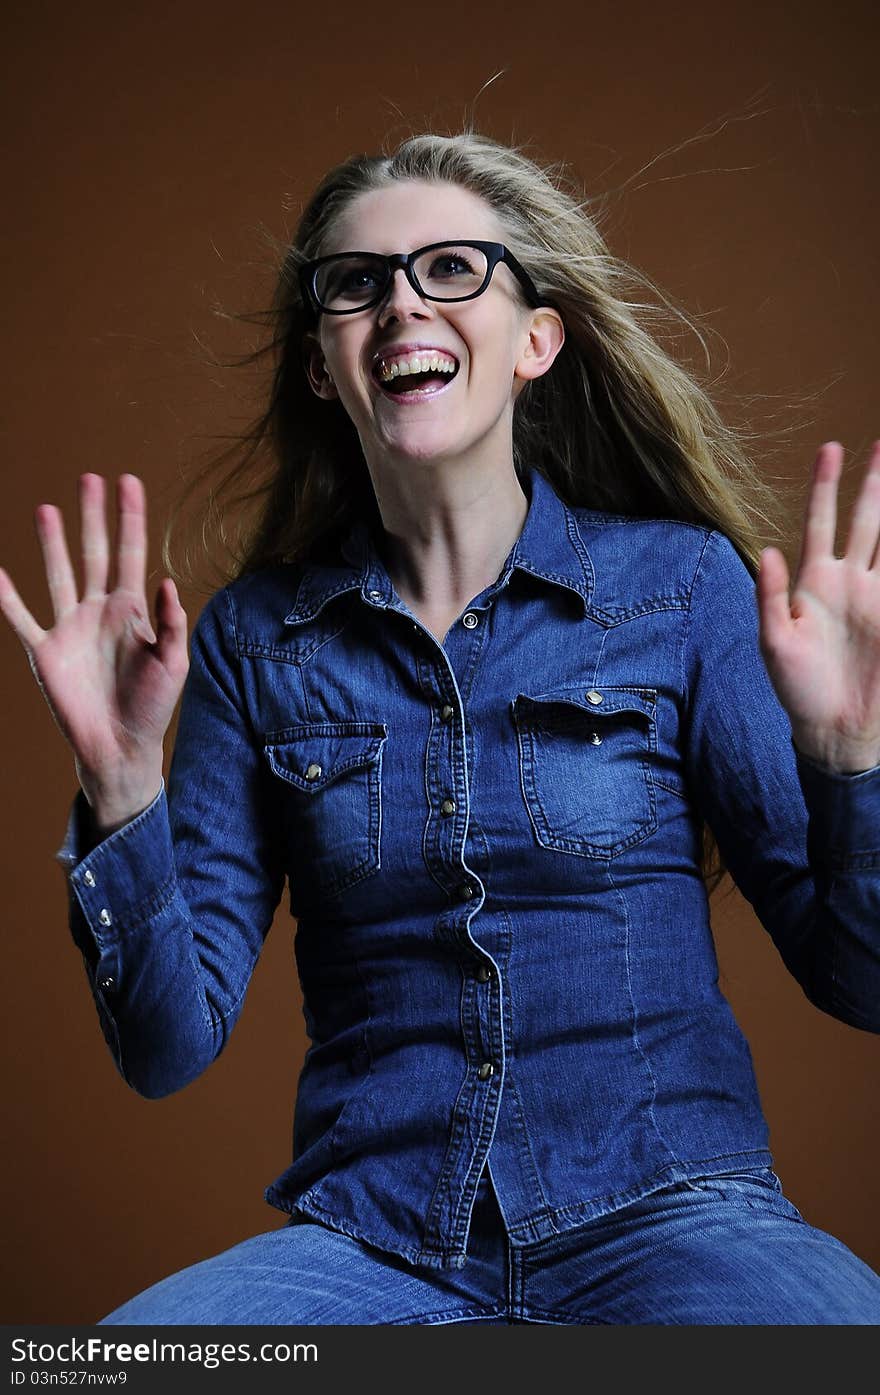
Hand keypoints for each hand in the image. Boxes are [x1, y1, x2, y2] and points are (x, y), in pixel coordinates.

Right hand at [0, 473, 188, 816]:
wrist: (120, 746)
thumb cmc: (153, 706)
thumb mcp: (172, 663)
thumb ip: (171, 623)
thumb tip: (166, 582)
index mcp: (133, 609)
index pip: (132, 552)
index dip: (131, 517)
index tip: (128, 481)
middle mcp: (100, 611)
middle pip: (95, 552)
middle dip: (93, 516)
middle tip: (89, 478)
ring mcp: (71, 628)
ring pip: (59, 574)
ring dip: (53, 543)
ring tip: (48, 509)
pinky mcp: (45, 651)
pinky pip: (20, 618)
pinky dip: (5, 596)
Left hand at [756, 440, 879, 774]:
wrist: (834, 727)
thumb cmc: (797, 687)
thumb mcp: (775, 643)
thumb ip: (770, 597)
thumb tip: (768, 550)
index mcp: (813, 581)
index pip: (820, 521)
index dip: (825, 485)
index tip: (831, 448)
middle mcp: (848, 580)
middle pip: (865, 519)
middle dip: (873, 482)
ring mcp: (876, 596)